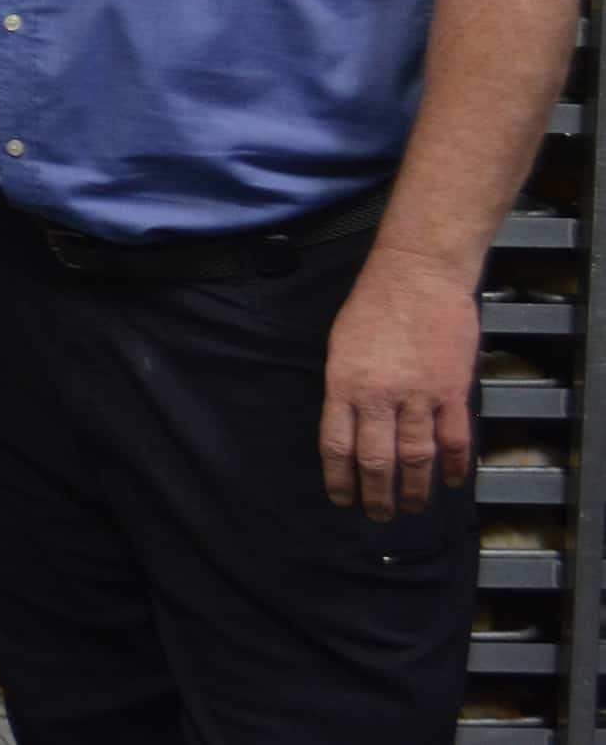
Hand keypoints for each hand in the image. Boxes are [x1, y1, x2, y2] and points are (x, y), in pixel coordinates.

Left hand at [321, 245, 477, 519]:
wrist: (417, 275)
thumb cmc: (372, 305)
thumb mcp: (340, 345)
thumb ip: (344, 388)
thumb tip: (349, 426)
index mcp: (344, 384)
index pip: (336, 445)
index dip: (339, 478)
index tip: (342, 499)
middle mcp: (379, 396)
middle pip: (377, 460)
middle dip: (376, 494)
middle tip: (378, 516)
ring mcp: (420, 395)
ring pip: (417, 457)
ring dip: (415, 489)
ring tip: (411, 508)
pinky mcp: (453, 391)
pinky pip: (455, 438)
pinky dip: (455, 464)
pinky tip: (453, 480)